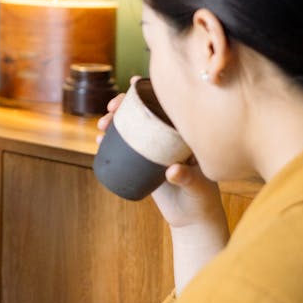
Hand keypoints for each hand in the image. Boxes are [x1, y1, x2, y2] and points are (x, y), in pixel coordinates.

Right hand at [96, 80, 224, 230]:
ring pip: (131, 128)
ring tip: (102, 125)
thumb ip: (187, 178)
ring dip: (113, 122)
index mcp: (183, 133)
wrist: (192, 219)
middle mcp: (167, 137)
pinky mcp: (142, 163)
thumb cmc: (202, 200)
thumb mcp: (198, 188)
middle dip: (124, 105)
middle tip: (111, 109)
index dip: (149, 90)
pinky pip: (124, 148)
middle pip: (143, 112)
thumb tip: (172, 171)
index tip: (135, 82)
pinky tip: (99, 140)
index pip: (166, 104)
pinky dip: (110, 142)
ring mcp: (153, 149)